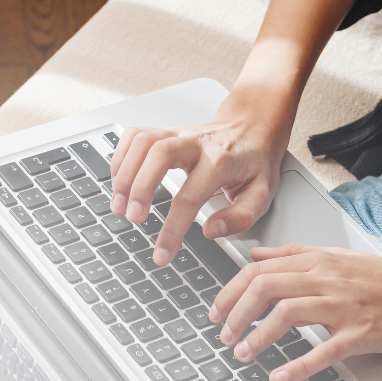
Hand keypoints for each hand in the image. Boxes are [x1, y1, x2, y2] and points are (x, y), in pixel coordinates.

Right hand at [109, 86, 290, 265]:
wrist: (254, 126)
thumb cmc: (255, 161)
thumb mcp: (263, 193)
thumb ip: (241, 217)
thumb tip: (211, 231)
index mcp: (221, 161)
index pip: (190, 197)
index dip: (172, 229)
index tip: (162, 254)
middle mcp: (196, 143)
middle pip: (158, 155)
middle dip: (140, 187)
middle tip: (132, 218)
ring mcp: (178, 133)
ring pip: (143, 141)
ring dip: (124, 173)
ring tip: (118, 204)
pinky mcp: (166, 131)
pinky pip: (135, 135)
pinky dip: (121, 157)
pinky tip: (118, 180)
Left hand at [209, 244, 381, 380]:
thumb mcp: (341, 258)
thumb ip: (296, 255)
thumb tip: (256, 255)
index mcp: (321, 259)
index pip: (260, 268)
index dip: (230, 290)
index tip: (217, 309)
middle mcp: (329, 277)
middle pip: (265, 286)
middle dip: (235, 312)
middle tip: (222, 334)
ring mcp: (346, 305)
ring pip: (286, 313)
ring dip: (257, 336)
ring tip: (242, 354)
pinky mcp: (363, 333)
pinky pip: (323, 350)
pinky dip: (296, 366)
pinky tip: (278, 377)